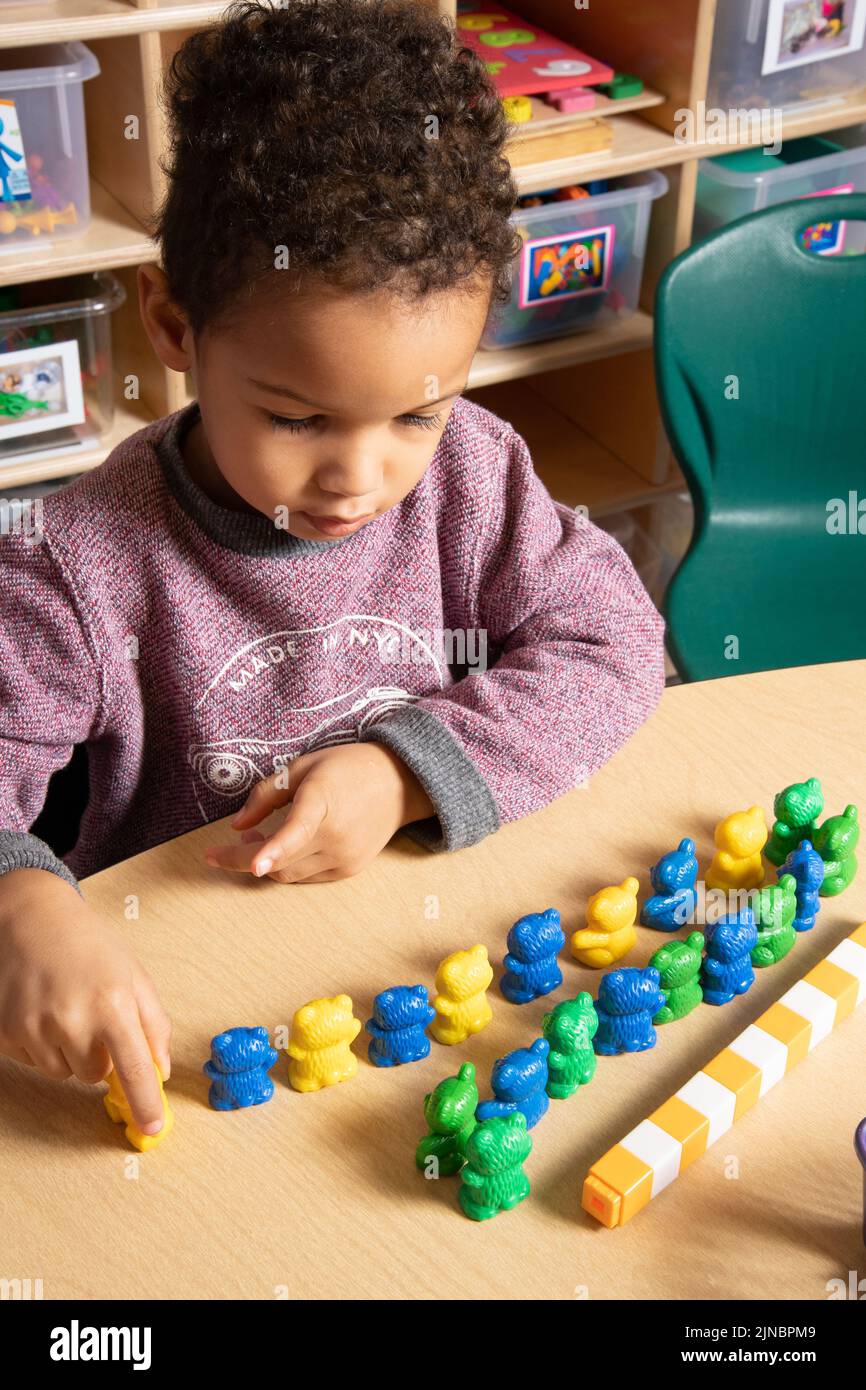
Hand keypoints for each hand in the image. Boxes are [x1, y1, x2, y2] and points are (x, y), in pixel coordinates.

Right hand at [0, 870, 171, 1135]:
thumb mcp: (133, 974)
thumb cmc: (87, 943)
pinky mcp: (5, 1032)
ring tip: (64, 1007)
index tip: (152, 1127)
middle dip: (99, 1056)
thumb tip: (161, 1070)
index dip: (145, 1103)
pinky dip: (40, 1044)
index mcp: (112, 1003)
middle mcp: (72, 1019)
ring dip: (68, 1051)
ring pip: (62, 1073)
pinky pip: (32, 1061)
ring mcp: (34, 1027)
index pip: (135, 1070)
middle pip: (94, 1076)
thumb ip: (153, 1023)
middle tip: (92, 1016)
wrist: (30, 918)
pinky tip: (40, 1009)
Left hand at [204, 742, 433, 883]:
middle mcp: (336, 834)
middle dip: (244, 858)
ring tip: (259, 837)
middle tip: (226, 845)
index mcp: (323, 799)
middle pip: (279, 861)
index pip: (297, 829)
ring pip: (289, 874)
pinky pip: (307, 877)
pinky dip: (289, 865)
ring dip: (266, 862)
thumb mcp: (301, 768)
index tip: (255, 865)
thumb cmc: (346, 768)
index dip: (273, 849)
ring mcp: (344, 856)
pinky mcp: (349, 870)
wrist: (399, 783)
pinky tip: (287, 847)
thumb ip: (265, 795)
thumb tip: (236, 826)